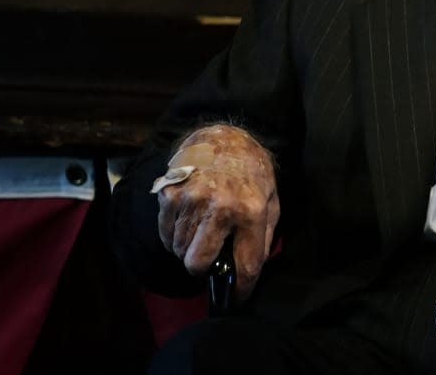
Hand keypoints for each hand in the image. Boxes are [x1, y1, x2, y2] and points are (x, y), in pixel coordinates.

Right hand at [155, 123, 279, 300]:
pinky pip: (165, 234)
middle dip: (203, 268)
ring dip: (188, 249)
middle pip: (199, 263)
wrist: (224, 136)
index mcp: (251, 211)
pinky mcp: (170, 194)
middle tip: (210, 258)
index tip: (234, 299)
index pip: (245, 265)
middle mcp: (219, 207)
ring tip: (201, 232)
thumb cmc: (251, 172)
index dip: (239, 289)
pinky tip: (187, 223)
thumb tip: (247, 272)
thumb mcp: (270, 201)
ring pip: (179, 251)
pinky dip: (173, 237)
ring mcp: (191, 200)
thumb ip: (262, 237)